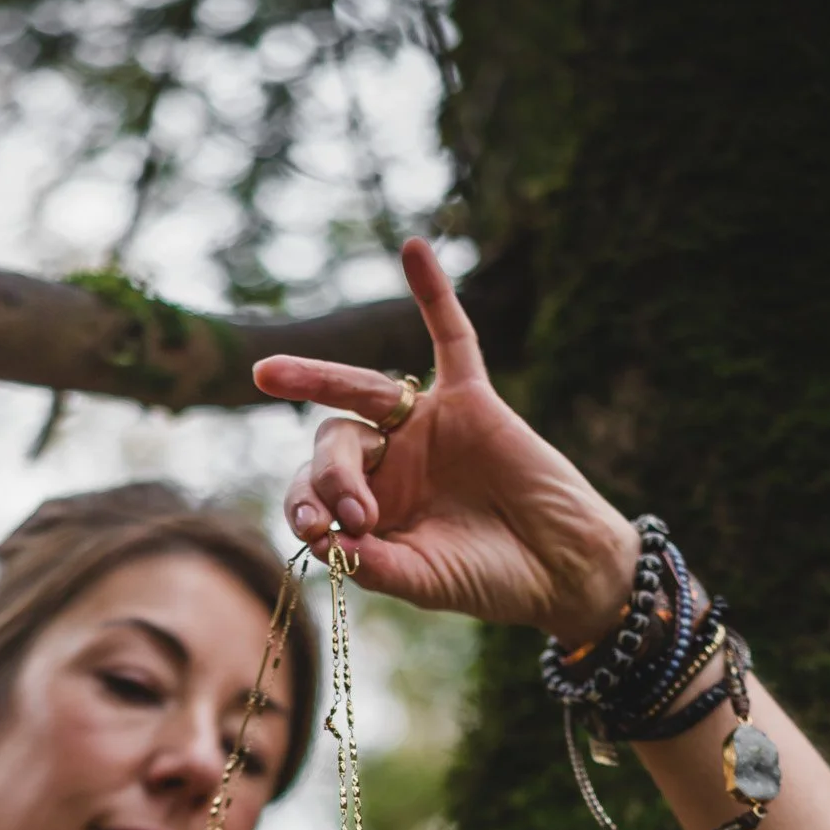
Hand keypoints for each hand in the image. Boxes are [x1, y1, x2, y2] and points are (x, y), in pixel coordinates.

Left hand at [252, 239, 638, 649]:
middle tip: (356, 513)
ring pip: (363, 391)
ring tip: (269, 373)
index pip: (313, 489)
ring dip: (317, 378)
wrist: (560, 568)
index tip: (319, 530)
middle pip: (334, 441)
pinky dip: (434, 294)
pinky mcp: (472, 400)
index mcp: (369, 505)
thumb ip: (373, 564)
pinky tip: (412, 250)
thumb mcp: (422, 579)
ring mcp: (427, 425)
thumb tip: (321, 544)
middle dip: (333, 476)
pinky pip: (452, 336)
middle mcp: (391, 460)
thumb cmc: (489, 580)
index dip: (305, 503)